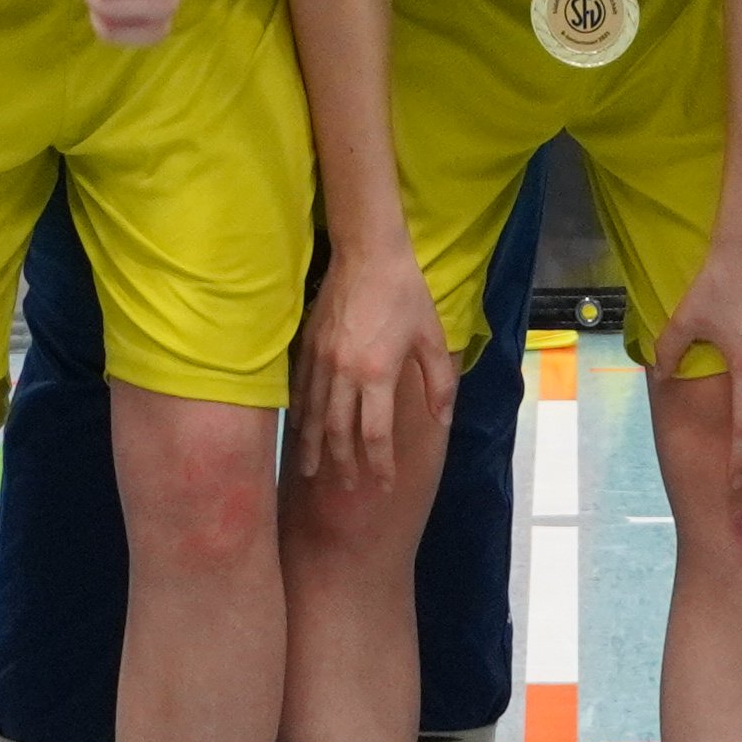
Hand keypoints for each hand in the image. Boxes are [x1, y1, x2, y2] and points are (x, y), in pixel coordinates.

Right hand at [294, 232, 458, 488]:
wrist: (367, 254)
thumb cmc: (405, 294)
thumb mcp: (432, 338)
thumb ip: (439, 384)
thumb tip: (442, 420)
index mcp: (378, 374)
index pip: (375, 434)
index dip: (379, 464)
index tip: (383, 485)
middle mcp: (345, 373)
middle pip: (339, 432)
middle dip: (344, 464)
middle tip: (348, 487)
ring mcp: (321, 360)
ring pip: (314, 415)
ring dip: (314, 447)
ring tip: (312, 471)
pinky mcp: (307, 346)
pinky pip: (300, 390)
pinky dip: (300, 414)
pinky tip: (299, 430)